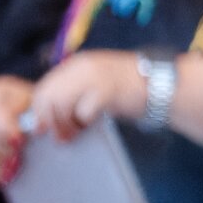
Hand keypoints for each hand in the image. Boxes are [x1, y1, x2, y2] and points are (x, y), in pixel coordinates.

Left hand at [29, 50, 148, 141]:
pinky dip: (84, 121)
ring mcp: (94, 76)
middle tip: (59, 137)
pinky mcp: (107, 90)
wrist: (163, 85)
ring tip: (73, 134)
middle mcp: (82, 67)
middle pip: (48, 96)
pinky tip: (92, 124)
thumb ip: (73, 94)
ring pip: (61, 104)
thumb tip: (48, 115)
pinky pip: (83, 111)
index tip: (41, 128)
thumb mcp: (95, 85)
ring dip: (65, 124)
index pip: (44, 87)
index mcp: (77, 64)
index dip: (39, 110)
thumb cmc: (130, 89)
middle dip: (49, 120)